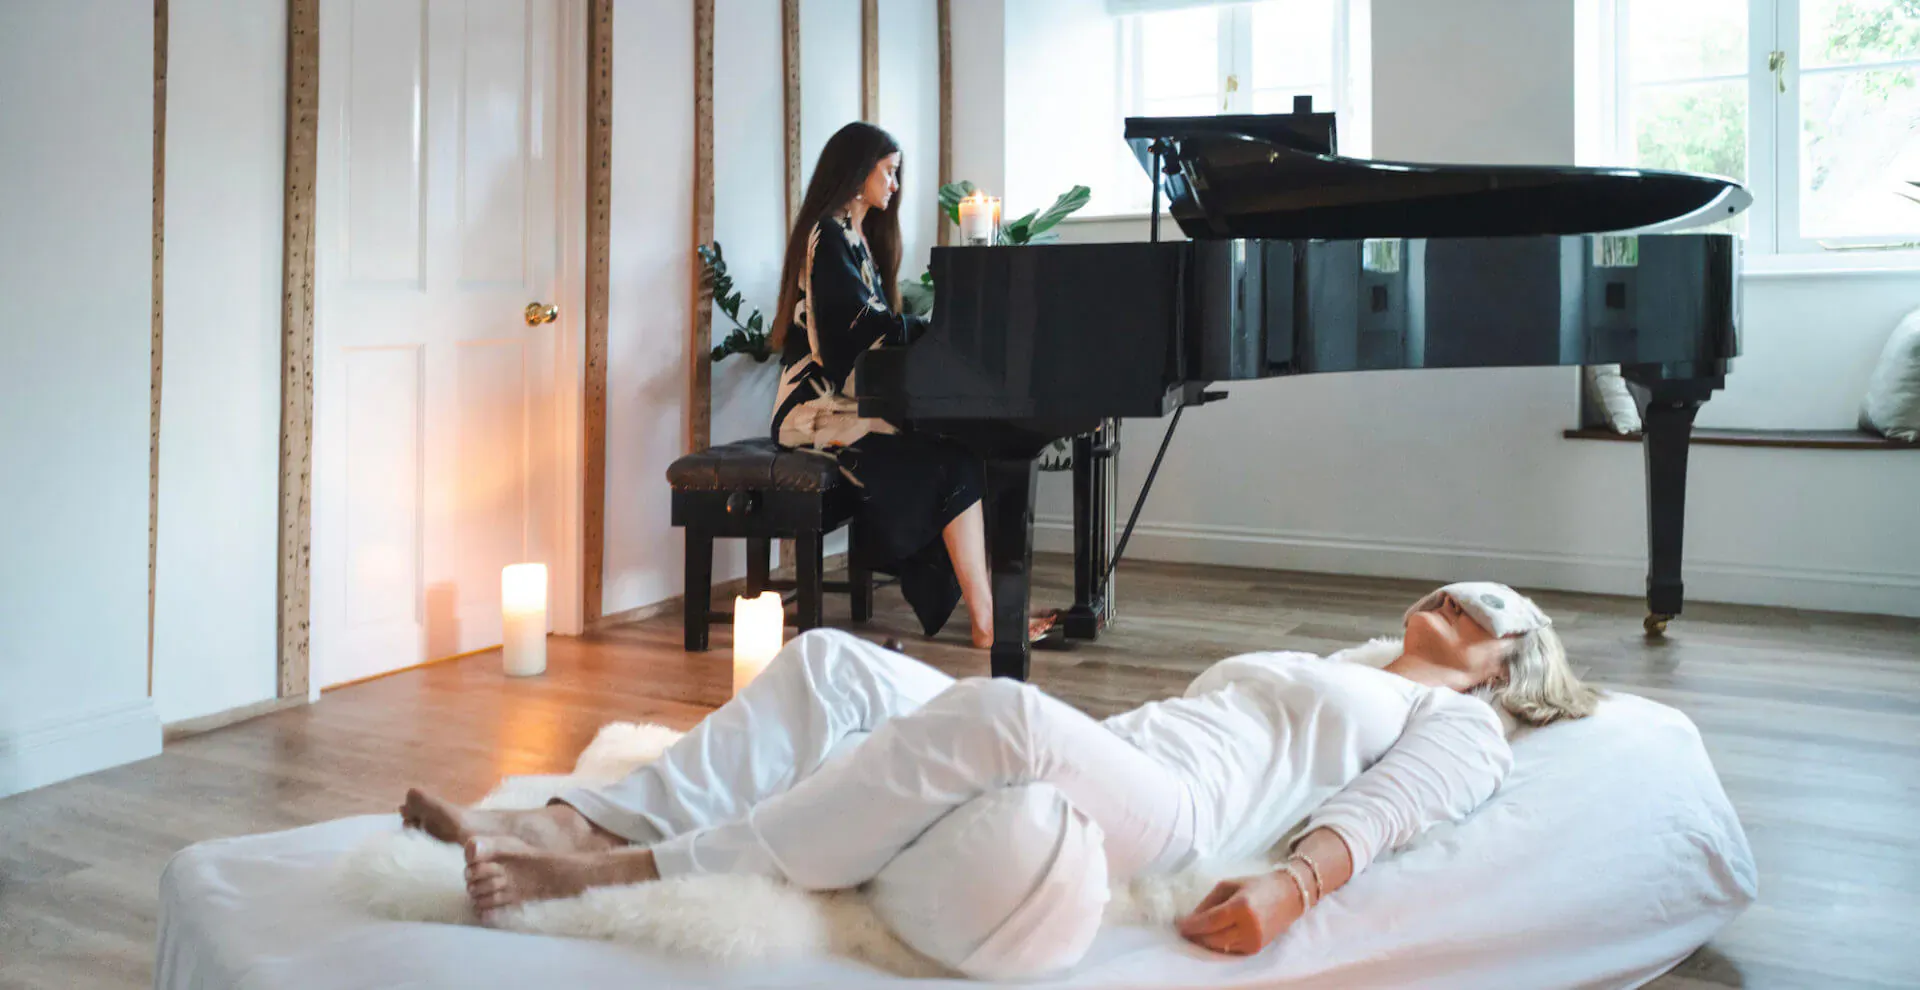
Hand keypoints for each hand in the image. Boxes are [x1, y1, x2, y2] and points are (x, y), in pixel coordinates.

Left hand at [1175, 871, 1301, 955]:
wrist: (1289, 896)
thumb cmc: (1256, 885)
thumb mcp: (1229, 885)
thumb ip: (1209, 902)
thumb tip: (1192, 918)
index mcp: (1241, 906)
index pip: (1210, 921)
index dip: (1192, 925)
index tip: (1179, 925)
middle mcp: (1249, 927)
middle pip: (1213, 938)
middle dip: (1196, 935)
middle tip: (1185, 930)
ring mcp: (1254, 940)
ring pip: (1220, 947)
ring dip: (1205, 941)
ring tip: (1196, 932)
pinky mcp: (1256, 949)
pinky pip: (1230, 950)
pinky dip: (1219, 944)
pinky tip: (1213, 935)